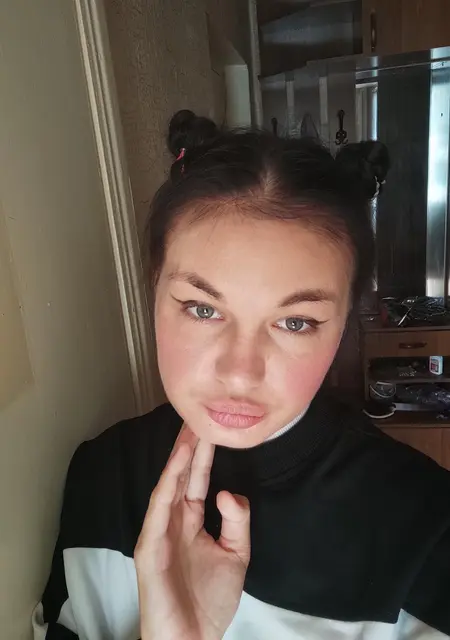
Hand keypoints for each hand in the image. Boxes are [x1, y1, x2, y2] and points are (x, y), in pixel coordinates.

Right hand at [135, 426, 250, 639]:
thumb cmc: (210, 601)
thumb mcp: (237, 555)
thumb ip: (237, 521)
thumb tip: (227, 490)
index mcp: (192, 521)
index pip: (198, 480)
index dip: (205, 455)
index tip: (211, 427)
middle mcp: (174, 521)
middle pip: (182, 476)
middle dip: (190, 447)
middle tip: (197, 416)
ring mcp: (160, 531)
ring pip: (169, 486)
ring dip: (178, 459)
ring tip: (190, 433)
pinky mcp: (149, 546)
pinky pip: (159, 509)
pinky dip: (167, 484)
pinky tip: (177, 464)